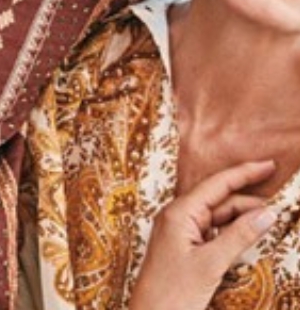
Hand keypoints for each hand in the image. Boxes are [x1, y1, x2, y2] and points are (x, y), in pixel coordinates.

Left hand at [129, 160, 277, 309]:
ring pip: (218, 216)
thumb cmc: (175, 292)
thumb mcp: (211, 263)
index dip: (244, 173)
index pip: (217, 184)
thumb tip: (267, 213)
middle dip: (249, 198)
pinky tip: (249, 232)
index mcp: (180, 212)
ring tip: (271, 218)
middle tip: (281, 202)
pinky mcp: (185, 247)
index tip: (269, 164)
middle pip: (219, 199)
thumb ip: (239, 236)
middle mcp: (178, 215)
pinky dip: (232, 230)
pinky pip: (212, 231)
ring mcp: (181, 231)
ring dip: (243, 216)